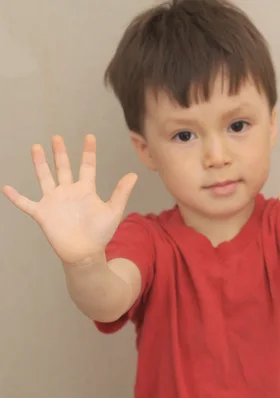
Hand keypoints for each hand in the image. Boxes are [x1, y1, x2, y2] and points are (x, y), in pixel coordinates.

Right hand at [3, 135, 137, 265]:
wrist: (86, 252)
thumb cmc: (101, 233)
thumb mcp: (113, 210)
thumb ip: (121, 192)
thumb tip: (134, 174)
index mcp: (86, 190)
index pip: (87, 166)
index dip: (88, 151)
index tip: (89, 136)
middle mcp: (68, 192)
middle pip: (63, 167)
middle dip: (60, 152)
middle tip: (57, 137)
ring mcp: (54, 201)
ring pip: (45, 178)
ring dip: (40, 164)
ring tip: (36, 147)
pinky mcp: (42, 213)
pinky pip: (26, 203)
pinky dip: (16, 197)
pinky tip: (6, 187)